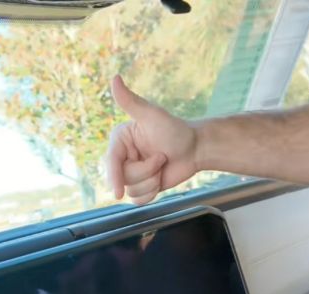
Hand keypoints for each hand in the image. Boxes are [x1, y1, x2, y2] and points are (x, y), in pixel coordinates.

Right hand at [107, 75, 199, 203]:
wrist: (196, 148)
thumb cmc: (175, 129)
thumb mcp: (152, 115)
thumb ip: (130, 100)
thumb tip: (114, 78)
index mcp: (119, 141)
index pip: (111, 162)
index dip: (114, 177)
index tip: (117, 193)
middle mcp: (122, 157)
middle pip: (122, 179)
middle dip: (146, 172)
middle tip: (161, 158)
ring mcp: (131, 173)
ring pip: (132, 191)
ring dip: (152, 182)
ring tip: (162, 166)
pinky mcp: (141, 186)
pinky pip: (138, 200)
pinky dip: (151, 193)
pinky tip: (160, 180)